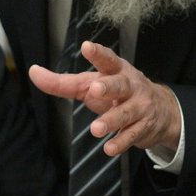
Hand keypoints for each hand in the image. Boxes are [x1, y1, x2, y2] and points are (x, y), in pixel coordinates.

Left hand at [29, 42, 181, 155]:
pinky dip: (120, 143)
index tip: (87, 46)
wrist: (162, 111)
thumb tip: (34, 72)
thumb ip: (63, 82)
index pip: (107, 59)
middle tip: (95, 89)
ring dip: (111, 121)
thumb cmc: (119, 93)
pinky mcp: (143, 127)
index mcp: (116, 70)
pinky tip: (109, 148)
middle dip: (108, 87)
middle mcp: (129, 86)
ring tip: (96, 129)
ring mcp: (139, 107)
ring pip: (125, 113)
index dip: (97, 53)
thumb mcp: (92, 84)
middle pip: (119, 84)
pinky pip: (131, 136)